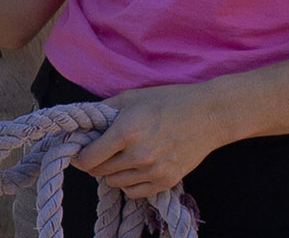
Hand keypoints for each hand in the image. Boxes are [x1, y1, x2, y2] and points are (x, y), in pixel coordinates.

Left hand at [72, 83, 239, 200]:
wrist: (208, 115)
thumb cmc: (170, 101)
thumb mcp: (132, 97)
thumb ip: (103, 111)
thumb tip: (82, 124)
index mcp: (126, 132)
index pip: (88, 158)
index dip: (80, 155)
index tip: (81, 150)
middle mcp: (138, 155)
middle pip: (99, 172)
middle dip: (95, 162)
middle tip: (101, 151)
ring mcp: (153, 170)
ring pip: (115, 182)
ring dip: (112, 172)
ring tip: (121, 157)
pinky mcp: (166, 181)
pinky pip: (134, 192)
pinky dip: (129, 183)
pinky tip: (134, 168)